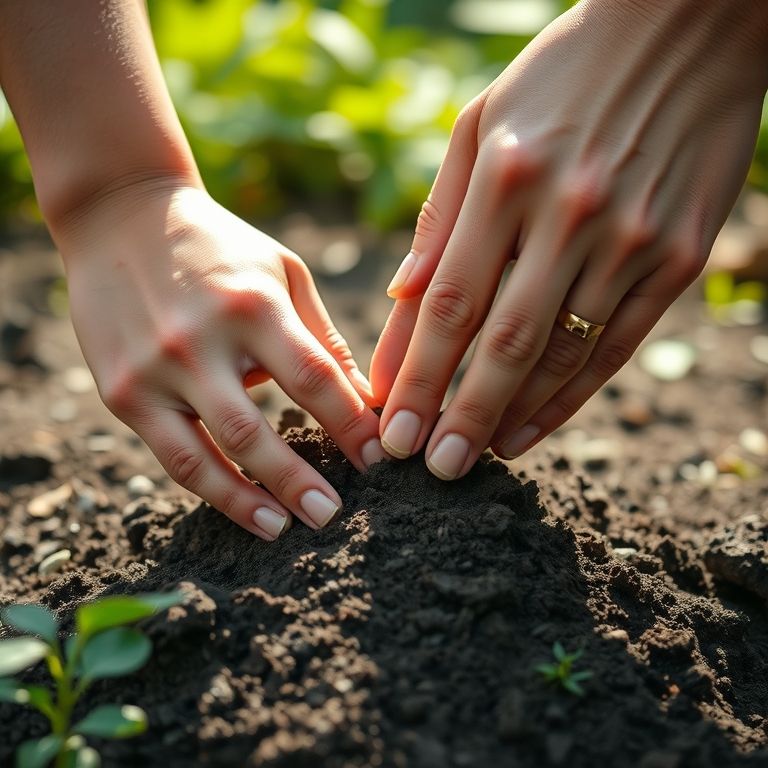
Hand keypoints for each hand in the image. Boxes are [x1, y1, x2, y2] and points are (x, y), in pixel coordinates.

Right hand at [58, 181, 384, 539]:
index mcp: (251, 306)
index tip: (380, 458)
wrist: (121, 217)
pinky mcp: (120, 392)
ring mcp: (153, 372)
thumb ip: (321, 337)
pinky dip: (208, 487)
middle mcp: (199, 342)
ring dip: (249, 501)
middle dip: (300, 481)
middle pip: (257, 431)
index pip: (314, 378)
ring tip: (286, 528)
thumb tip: (366, 400)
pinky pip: (170, 454)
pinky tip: (240, 506)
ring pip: (205, 457)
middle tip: (334, 514)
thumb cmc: (220, 248)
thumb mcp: (282, 272)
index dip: (351, 425)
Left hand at [370, 0, 767, 478]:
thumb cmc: (561, 77)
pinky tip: (531, 429)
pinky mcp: (675, 260)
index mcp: (507, 177)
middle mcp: (569, 214)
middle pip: (501, 341)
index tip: (388, 422)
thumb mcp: (482, 122)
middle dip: (457, 413)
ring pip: (559, 354)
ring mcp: (630, 242)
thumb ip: (441, 214)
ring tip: (472, 455)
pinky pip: (614, 348)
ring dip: (510, 415)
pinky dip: (569, 397)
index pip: (448, 299)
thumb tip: (403, 295)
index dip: (415, 370)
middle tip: (427, 468)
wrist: (688, 30)